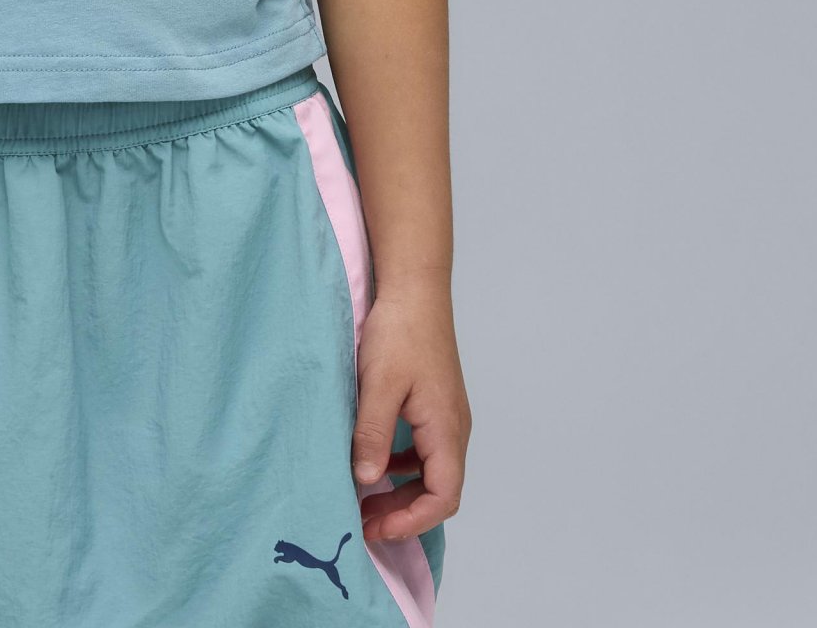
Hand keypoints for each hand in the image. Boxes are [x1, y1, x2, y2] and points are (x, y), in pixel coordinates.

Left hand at [349, 282, 469, 545]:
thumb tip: (366, 481)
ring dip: (402, 492)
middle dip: (403, 512)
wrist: (414, 288)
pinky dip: (402, 467)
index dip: (411, 521)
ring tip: (365, 498)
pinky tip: (377, 462)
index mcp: (446, 428)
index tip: (375, 527)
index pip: (443, 497)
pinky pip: (424, 451)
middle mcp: (453, 428)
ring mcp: (446, 416)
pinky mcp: (434, 404)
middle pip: (439, 490)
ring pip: (432, 472)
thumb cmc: (400, 331)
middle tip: (363, 519)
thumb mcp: (379, 384)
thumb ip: (373, 434)